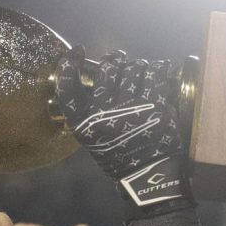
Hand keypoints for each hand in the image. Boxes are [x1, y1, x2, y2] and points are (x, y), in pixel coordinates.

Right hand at [53, 47, 188, 210]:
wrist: (146, 174)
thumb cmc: (117, 154)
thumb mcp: (90, 136)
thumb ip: (87, 110)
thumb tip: (95, 76)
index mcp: (83, 122)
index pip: (67, 85)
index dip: (70, 64)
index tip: (77, 51)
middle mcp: (103, 112)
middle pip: (107, 69)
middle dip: (115, 61)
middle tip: (119, 62)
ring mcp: (130, 107)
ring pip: (133, 67)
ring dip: (138, 65)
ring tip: (140, 70)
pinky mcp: (155, 105)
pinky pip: (155, 73)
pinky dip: (158, 68)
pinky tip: (157, 71)